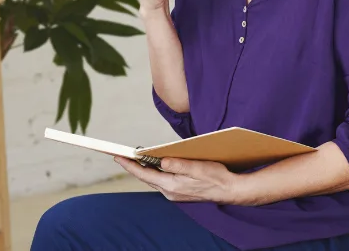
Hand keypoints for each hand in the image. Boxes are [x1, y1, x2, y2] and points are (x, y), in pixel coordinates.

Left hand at [115, 156, 244, 204]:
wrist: (230, 190)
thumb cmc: (216, 177)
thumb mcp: (197, 167)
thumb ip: (178, 165)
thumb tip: (161, 161)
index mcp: (172, 186)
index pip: (145, 174)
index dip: (130, 165)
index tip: (117, 157)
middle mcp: (170, 192)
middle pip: (146, 177)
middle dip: (133, 166)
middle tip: (120, 155)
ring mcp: (175, 193)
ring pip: (154, 179)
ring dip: (144, 169)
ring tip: (133, 157)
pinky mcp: (179, 191)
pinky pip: (161, 180)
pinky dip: (155, 172)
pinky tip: (153, 164)